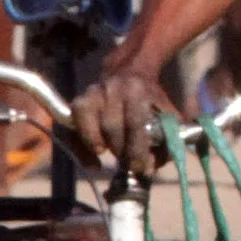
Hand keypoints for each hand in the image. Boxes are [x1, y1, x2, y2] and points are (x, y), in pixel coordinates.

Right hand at [70, 60, 174, 174]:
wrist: (127, 73)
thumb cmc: (149, 100)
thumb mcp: (166, 114)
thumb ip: (167, 140)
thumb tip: (150, 168)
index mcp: (136, 88)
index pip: (134, 122)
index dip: (137, 149)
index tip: (140, 168)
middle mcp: (111, 88)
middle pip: (111, 129)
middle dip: (121, 152)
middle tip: (129, 164)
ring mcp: (91, 95)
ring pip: (92, 132)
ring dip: (104, 150)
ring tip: (116, 156)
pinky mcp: (78, 104)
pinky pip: (73, 134)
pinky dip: (82, 152)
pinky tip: (94, 163)